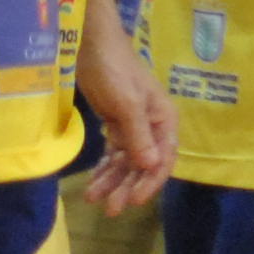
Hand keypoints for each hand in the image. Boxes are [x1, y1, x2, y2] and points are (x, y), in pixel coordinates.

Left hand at [77, 14, 173, 214]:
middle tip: (109, 209)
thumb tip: (151, 167)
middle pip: (143, 165)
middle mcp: (152, 127)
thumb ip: (139, 136)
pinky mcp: (116, 124)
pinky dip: (105, 167)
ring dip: (113, 180)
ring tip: (93, 198)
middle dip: (127, 186)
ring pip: (126, 162)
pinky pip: (114, 153)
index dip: (149, 182)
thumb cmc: (114, 70)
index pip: (162, 160)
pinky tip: (94, 182)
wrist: (91, 44)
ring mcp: (133, 126)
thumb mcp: (127, 103)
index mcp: (163, 120)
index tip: (132, 201)